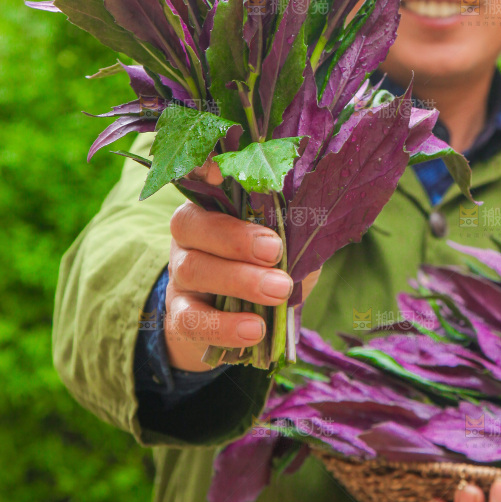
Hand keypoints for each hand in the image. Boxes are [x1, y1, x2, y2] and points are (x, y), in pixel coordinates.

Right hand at [164, 157, 320, 371]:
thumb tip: (322, 225)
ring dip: (238, 281)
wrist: (242, 323)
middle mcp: (189, 235)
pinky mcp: (178, 315)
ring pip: (192, 269)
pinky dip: (222, 326)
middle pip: (193, 226)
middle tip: (275, 252)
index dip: (203, 171)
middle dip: (236, 238)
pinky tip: (253, 330)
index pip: (200, 181)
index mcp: (215, 206)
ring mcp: (180, 275)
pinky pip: (190, 319)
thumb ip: (295, 233)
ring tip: (279, 292)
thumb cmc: (270, 270)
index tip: (221, 171)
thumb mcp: (287, 246)